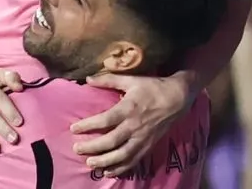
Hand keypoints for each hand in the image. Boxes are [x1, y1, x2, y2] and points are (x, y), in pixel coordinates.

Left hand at [71, 73, 190, 176]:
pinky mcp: (148, 146)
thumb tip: (88, 79)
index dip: (88, 125)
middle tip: (77, 149)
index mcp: (128, 109)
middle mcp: (134, 126)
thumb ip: (109, 80)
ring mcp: (142, 138)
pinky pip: (133, 161)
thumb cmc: (152, 87)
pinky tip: (108, 172)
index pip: (105, 120)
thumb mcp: (131, 80)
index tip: (73, 129)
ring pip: (122, 155)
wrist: (177, 98)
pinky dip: (120, 168)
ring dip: (105, 162)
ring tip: (90, 164)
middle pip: (110, 141)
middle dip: (92, 147)